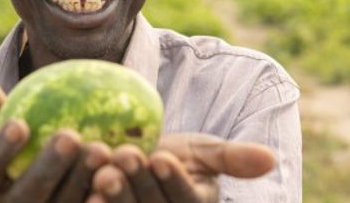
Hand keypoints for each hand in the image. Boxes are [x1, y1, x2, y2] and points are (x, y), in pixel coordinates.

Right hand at [0, 76, 111, 201]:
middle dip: (48, 167)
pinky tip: (124, 172)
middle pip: (27, 195)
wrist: (63, 173)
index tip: (19, 122)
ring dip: (82, 178)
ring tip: (103, 147)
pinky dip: (105, 195)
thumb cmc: (31, 140)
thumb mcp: (13, 124)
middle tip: (70, 136)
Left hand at [87, 134, 274, 202]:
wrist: (137, 157)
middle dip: (138, 182)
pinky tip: (79, 184)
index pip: (184, 200)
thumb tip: (270, 160)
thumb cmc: (176, 154)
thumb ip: (233, 157)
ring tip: (102, 165)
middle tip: (125, 155)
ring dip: (113, 193)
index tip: (161, 156)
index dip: (173, 180)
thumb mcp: (205, 152)